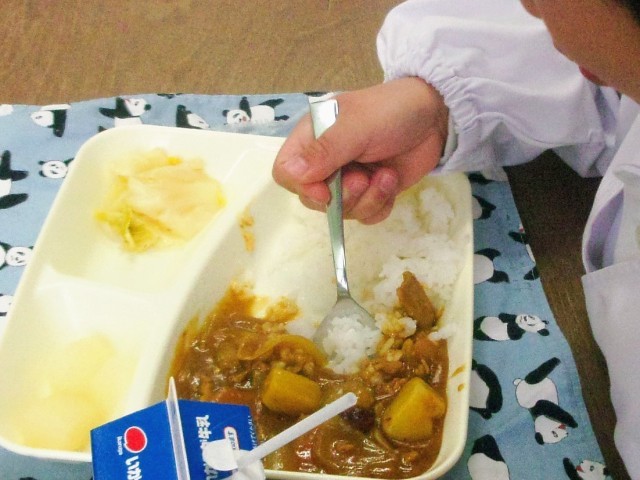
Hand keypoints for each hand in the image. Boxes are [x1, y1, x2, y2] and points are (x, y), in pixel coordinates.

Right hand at [272, 77, 448, 223]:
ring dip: (366, 199)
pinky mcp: (370, 193)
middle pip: (312, 198)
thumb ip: (325, 150)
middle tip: (364, 178)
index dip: (302, 186)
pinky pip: (364, 216)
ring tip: (385, 175)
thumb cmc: (392, 111)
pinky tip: (391, 182)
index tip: (326, 190)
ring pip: (341, 212)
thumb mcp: (357, 126)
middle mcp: (325, 162)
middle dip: (342, 196)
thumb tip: (291, 174)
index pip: (286, 172)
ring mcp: (348, 180)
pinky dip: (379, 205)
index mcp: (312, 138)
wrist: (435, 116)